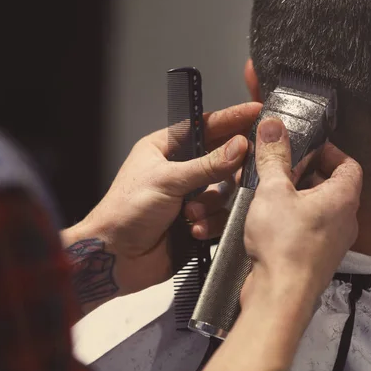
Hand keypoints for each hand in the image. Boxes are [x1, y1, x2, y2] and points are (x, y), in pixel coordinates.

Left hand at [62, 102, 261, 296]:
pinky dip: (210, 223)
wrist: (114, 257)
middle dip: (229, 169)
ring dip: (211, 203)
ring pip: (224, 190)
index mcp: (166, 148)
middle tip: (245, 168)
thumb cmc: (125, 211)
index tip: (256, 113)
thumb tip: (239, 146)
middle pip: (221, 157)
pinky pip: (220, 216)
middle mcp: (181, 170)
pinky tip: (194, 229)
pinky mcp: (198, 220)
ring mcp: (190, 195)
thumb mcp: (168, 180)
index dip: (232, 119)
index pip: (205, 126)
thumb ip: (207, 165)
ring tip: (192, 213)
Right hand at [242, 118, 362, 307]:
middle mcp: (344, 221)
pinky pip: (310, 229)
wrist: (280, 297)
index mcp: (343, 199)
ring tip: (273, 191)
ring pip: (320, 209)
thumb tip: (274, 128)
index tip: (309, 146)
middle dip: (308, 172)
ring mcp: (332, 242)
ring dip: (299, 197)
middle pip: (333, 186)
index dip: (331, 152)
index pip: (349, 165)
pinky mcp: (316, 258)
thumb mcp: (274, 191)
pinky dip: (295, 219)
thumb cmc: (285, 246)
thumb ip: (274, 157)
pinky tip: (270, 219)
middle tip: (285, 167)